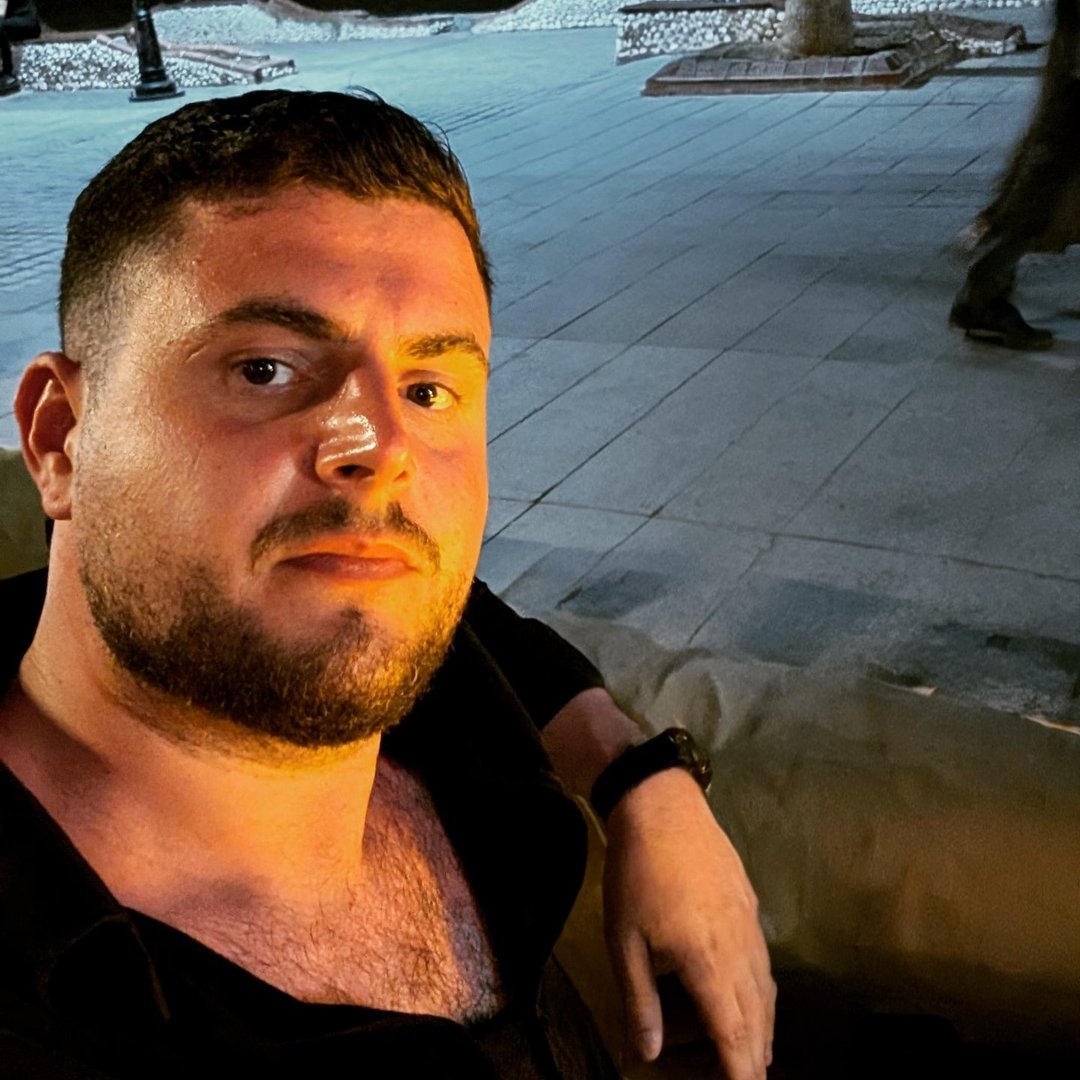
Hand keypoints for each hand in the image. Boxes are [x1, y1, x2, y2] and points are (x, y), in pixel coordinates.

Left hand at [602, 767, 774, 1078]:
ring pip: (767, 991)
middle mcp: (740, 949)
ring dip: (763, 1028)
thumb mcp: (624, 940)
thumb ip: (640, 1000)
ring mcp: (750, 925)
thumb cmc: (636, 874)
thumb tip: (647, 1052)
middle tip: (746, 1078)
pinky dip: (763, 993)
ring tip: (756, 1055)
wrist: (662, 807)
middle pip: (758, 1018)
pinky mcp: (751, 905)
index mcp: (708, 963)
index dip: (740, 1072)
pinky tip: (753, 995)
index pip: (734, 1034)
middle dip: (754, 1057)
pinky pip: (765, 963)